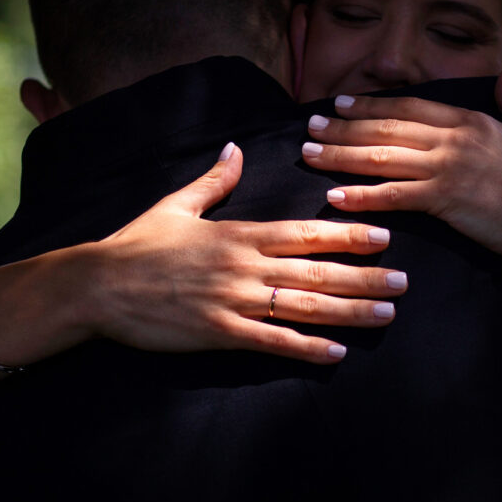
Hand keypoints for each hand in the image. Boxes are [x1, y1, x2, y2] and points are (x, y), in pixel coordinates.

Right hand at [74, 143, 406, 363]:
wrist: (98, 285)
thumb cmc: (136, 244)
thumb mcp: (177, 204)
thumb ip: (214, 180)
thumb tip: (236, 149)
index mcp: (239, 233)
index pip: (304, 232)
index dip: (347, 234)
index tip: (384, 236)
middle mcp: (243, 266)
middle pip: (316, 269)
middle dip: (364, 276)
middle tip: (403, 282)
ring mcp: (232, 301)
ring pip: (302, 305)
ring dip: (348, 311)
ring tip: (386, 314)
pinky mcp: (218, 333)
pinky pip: (270, 342)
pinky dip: (305, 347)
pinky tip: (336, 353)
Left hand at [300, 67, 501, 264]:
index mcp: (472, 121)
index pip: (409, 107)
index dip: (371, 105)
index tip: (340, 103)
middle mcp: (455, 138)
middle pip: (386, 128)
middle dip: (343, 127)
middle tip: (309, 125)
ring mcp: (450, 166)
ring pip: (381, 157)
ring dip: (340, 155)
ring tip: (307, 154)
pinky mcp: (447, 198)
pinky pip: (394, 195)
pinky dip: (362, 195)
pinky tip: (335, 196)